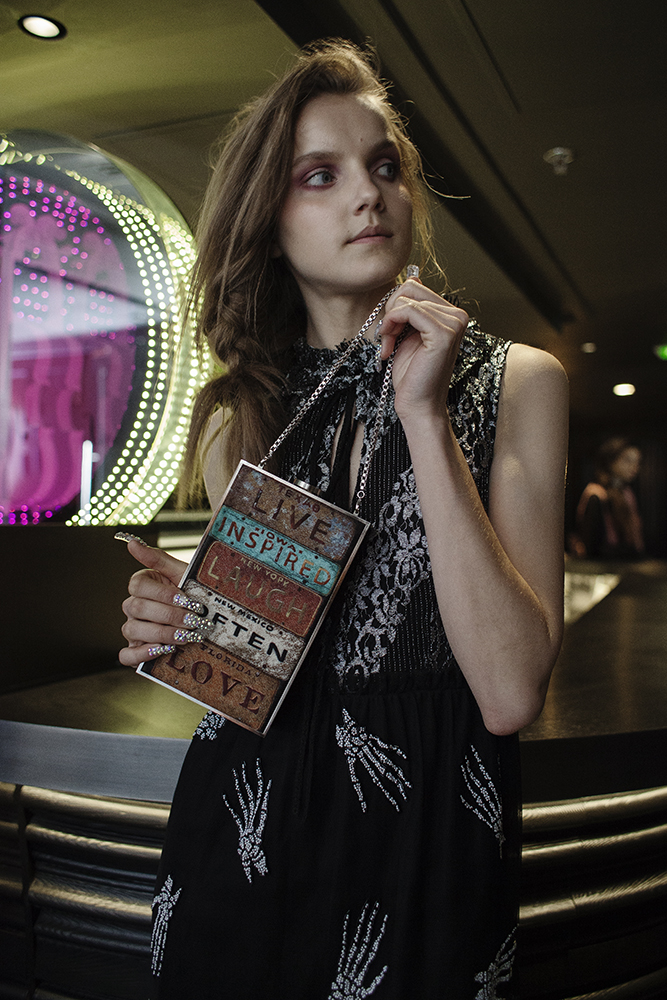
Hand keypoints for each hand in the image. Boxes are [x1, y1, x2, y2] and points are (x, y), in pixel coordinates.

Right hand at [118, 539, 206, 666]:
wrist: (210, 620)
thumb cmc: (194, 594)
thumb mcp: (182, 574)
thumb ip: (158, 559)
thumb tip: (132, 542)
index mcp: (142, 584)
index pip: (138, 585)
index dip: (162, 593)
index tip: (186, 599)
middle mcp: (133, 606)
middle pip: (137, 608)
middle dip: (168, 615)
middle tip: (194, 621)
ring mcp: (133, 628)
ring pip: (132, 630)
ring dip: (162, 633)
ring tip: (186, 636)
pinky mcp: (135, 650)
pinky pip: (127, 655)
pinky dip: (143, 654)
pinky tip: (165, 649)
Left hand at [379, 278, 468, 421]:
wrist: (417, 405)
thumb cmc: (411, 374)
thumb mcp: (407, 333)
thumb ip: (410, 307)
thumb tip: (412, 277)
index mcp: (451, 314)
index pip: (415, 286)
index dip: (394, 307)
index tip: (389, 332)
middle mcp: (458, 316)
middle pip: (411, 287)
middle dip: (391, 311)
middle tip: (387, 337)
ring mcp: (454, 323)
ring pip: (407, 299)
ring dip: (389, 322)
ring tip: (389, 345)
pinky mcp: (444, 333)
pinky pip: (409, 310)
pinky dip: (391, 325)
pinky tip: (389, 346)